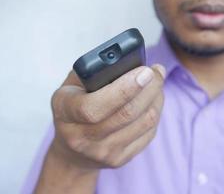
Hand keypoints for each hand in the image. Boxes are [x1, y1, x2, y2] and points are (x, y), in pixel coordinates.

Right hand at [50, 64, 165, 172]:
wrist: (72, 150)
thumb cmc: (74, 108)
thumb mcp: (72, 85)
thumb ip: (94, 73)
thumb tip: (130, 64)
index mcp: (65, 112)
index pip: (94, 106)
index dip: (123, 89)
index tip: (145, 71)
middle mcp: (82, 138)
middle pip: (126, 114)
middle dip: (149, 88)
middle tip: (157, 71)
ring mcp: (102, 152)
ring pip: (143, 122)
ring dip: (156, 98)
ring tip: (156, 83)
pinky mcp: (120, 159)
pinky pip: (149, 133)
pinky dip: (156, 112)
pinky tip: (153, 100)